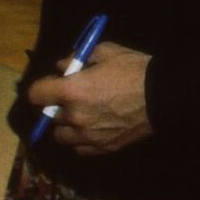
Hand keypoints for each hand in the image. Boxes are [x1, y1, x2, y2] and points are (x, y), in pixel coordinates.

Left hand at [28, 41, 153, 154]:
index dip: (41, 87)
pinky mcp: (102, 148)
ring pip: (62, 136)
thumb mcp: (106, 51)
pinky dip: (81, 140)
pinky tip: (92, 129)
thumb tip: (63, 67)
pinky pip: (80, 148)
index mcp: (72, 91)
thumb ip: (78, 58)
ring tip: (80, 116)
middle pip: (50, 116)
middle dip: (57, 105)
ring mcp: (87, 136)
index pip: (36, 94)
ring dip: (66, 126)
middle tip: (72, 97)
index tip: (51, 84)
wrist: (163, 97)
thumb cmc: (134, 69)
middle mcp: (74, 117)